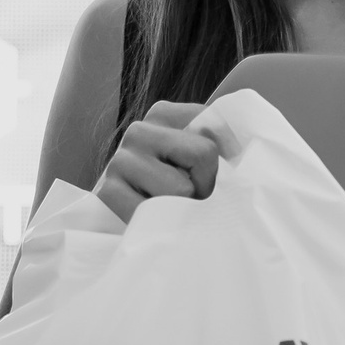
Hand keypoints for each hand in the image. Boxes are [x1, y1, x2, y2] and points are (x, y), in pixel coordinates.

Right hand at [96, 100, 225, 225]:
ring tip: (170, 208)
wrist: (129, 230)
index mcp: (163, 114)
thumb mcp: (200, 159)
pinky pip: (157, 212)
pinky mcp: (108, 192)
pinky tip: (152, 219)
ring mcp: (120, 160)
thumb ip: (220, 143)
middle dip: (205, 183)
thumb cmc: (176, 192)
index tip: (215, 173)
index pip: (217, 126)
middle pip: (205, 154)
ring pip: (182, 188)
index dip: (227, 158)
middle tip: (189, 196)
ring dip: (184, 207)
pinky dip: (163, 223)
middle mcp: (138, 130)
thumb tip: (236, 153)